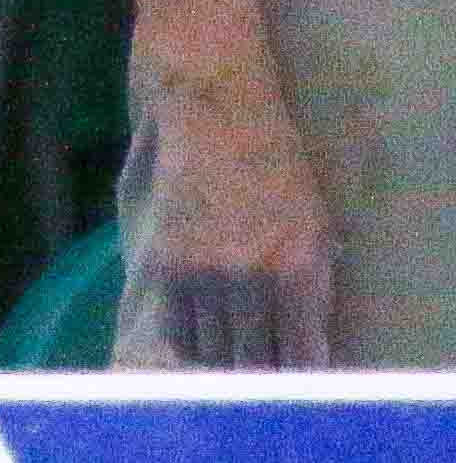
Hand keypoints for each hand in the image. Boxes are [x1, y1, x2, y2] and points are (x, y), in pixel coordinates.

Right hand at [140, 76, 337, 365]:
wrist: (213, 107)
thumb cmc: (272, 159)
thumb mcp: (312, 220)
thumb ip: (309, 277)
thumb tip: (300, 332)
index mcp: (299, 267)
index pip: (300, 351)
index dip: (294, 371)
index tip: (289, 374)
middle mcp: (252, 276)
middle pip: (253, 357)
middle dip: (256, 368)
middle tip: (253, 368)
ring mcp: (205, 271)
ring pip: (213, 347)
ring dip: (221, 358)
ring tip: (225, 356)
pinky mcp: (168, 261)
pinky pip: (177, 324)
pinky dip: (188, 338)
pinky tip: (196, 335)